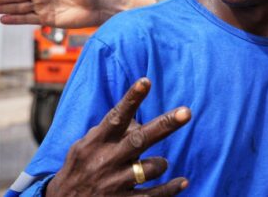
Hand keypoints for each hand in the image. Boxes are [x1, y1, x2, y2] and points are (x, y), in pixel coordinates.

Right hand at [46, 78, 191, 196]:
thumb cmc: (80, 169)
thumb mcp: (85, 147)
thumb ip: (110, 132)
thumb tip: (138, 121)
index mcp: (96, 142)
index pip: (116, 117)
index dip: (131, 99)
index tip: (146, 81)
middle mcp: (106, 160)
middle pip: (139, 140)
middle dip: (164, 125)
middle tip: (187, 112)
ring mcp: (114, 183)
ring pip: (151, 168)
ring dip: (160, 163)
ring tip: (158, 164)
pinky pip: (153, 195)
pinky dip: (170, 189)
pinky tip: (182, 182)